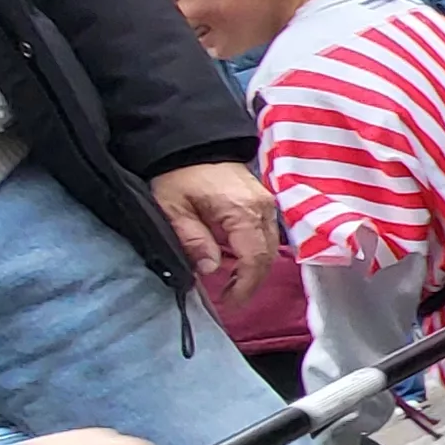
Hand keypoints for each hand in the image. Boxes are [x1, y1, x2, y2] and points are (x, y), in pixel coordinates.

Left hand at [151, 162, 282, 299]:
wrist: (191, 142)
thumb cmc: (179, 174)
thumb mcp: (173, 207)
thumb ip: (193, 239)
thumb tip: (210, 269)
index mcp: (242, 211)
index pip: (255, 259)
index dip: (245, 286)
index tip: (230, 302)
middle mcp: (263, 208)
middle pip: (268, 256)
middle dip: (252, 281)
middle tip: (231, 298)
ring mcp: (267, 203)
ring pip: (272, 246)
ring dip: (256, 268)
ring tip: (233, 283)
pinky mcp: (264, 201)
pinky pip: (268, 233)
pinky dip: (257, 252)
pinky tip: (239, 260)